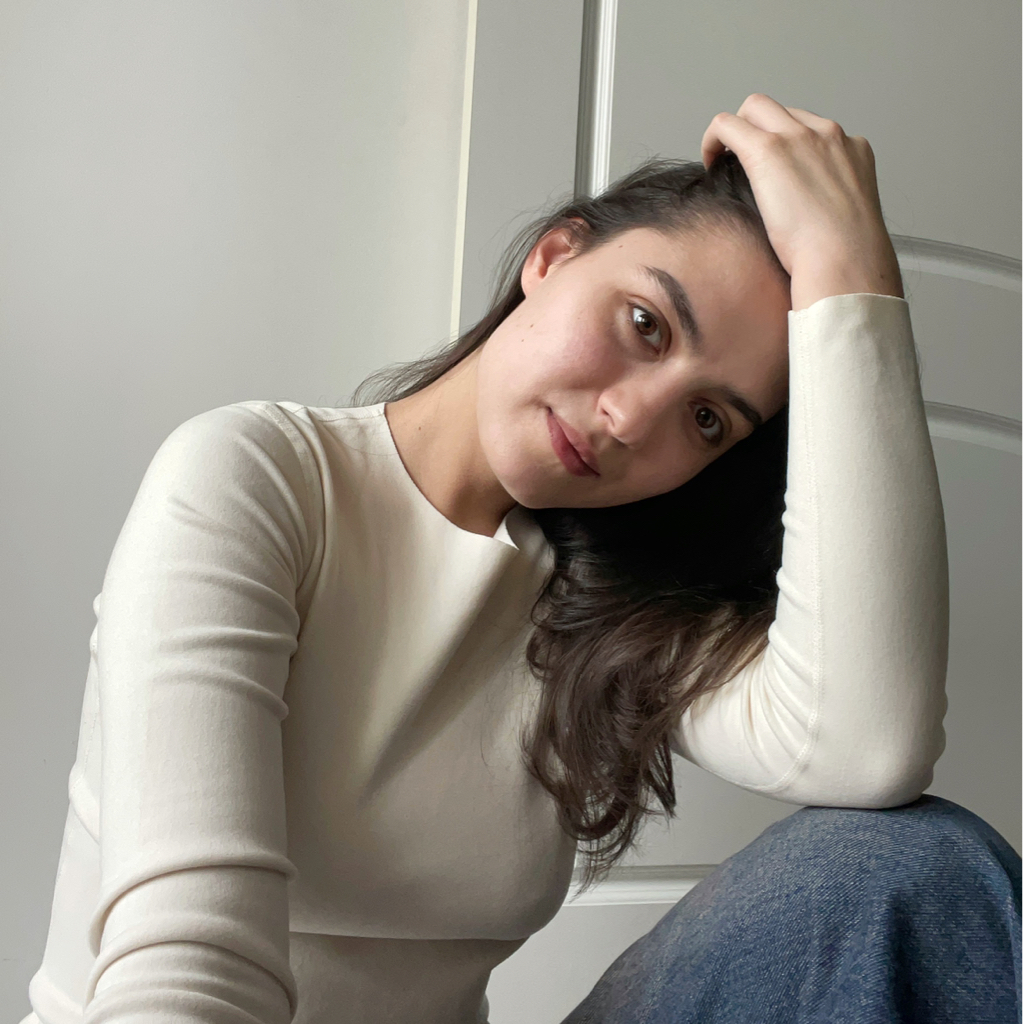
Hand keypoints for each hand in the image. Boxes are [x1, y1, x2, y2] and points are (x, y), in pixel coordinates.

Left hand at [701, 93, 903, 311]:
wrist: (844, 257)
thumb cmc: (844, 254)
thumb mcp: (848, 220)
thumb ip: (831, 206)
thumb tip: (810, 220)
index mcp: (852, 150)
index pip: (812, 130)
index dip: (786, 145)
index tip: (772, 172)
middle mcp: (828, 134)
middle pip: (783, 112)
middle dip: (759, 130)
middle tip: (741, 161)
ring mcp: (798, 137)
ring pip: (755, 108)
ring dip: (737, 130)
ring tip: (722, 160)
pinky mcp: (768, 150)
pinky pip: (728, 124)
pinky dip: (714, 138)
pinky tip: (709, 162)